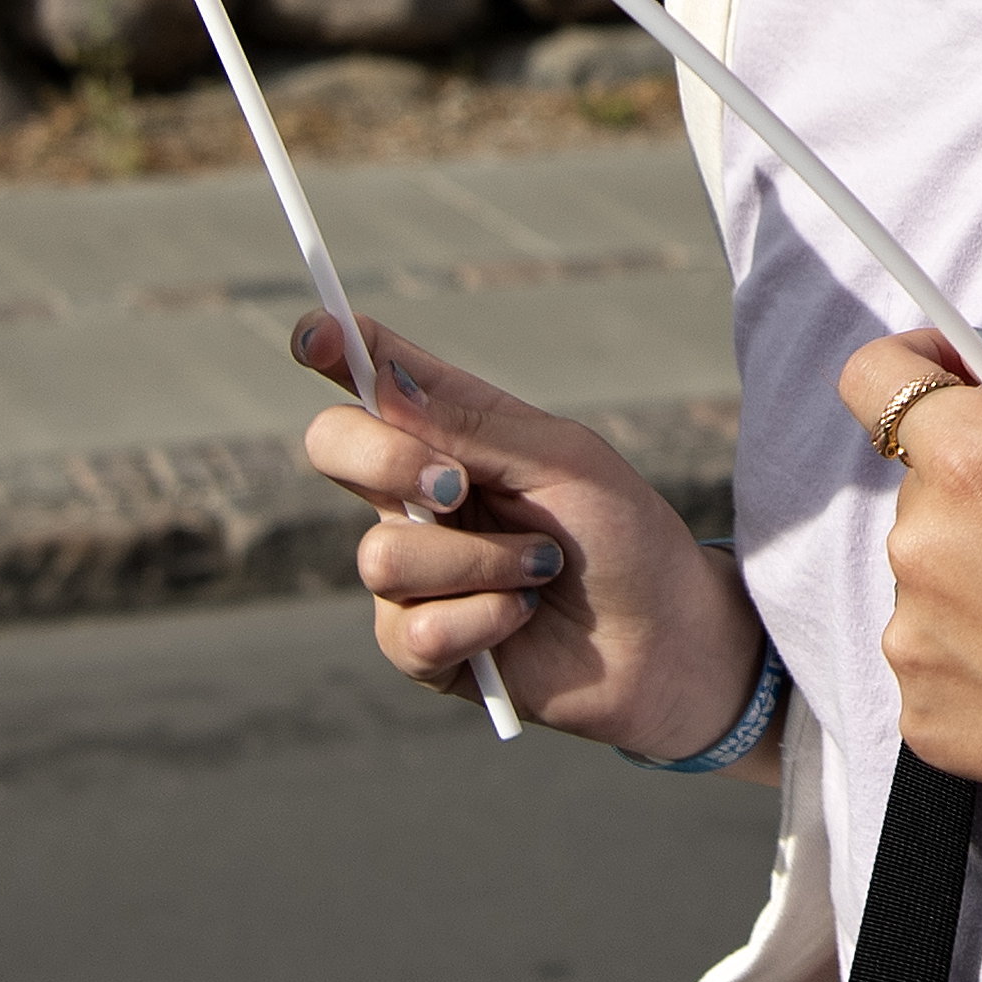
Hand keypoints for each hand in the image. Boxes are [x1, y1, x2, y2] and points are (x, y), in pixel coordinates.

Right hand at [293, 313, 760, 755]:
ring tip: (541, 569)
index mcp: (452, 430)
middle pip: (332, 446)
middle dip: (385, 459)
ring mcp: (412, 571)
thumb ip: (472, 425)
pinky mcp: (419, 645)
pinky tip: (523, 618)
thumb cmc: (622, 535)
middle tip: (457, 487)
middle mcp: (415, 495)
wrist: (664, 638)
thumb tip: (384, 382)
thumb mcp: (563, 459)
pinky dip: (487, 618)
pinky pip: (416, 630)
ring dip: (482, 563)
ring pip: (382, 555)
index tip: (317, 337)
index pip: (373, 377)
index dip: (333, 349)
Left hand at [844, 327, 981, 874]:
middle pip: (923, 483)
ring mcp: (912, 642)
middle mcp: (918, 549)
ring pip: (929, 571)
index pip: (875, 375)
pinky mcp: (922, 717)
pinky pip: (936, 654)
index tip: (961, 379)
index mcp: (970, 464)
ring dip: (980, 572)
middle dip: (981, 484)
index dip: (916, 362)